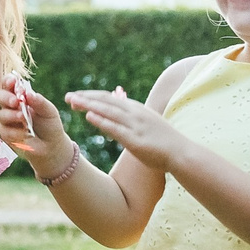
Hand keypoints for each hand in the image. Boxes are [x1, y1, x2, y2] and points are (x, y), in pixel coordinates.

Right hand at [0, 74, 74, 176]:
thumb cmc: (50, 125)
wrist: (52, 146)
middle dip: (6, 98)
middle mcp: (11, 107)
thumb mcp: (49, 111)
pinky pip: (6, 131)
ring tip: (24, 118)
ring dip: (12, 116)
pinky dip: (16, 131)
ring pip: (1, 114)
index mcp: (21, 96)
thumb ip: (39, 102)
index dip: (8, 81)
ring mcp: (7, 121)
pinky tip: (26, 133)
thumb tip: (28, 94)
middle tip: (16, 101)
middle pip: (0, 96)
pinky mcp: (6, 134)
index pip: (10, 85)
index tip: (13, 81)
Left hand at [67, 87, 185, 171]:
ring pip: (108, 112)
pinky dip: (102, 121)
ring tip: (73, 102)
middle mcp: (135, 113)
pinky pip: (116, 128)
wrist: (181, 153)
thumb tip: (117, 97)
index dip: (91, 96)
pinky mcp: (136, 140)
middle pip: (106, 101)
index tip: (76, 95)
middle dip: (86, 98)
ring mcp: (136, 126)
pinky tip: (89, 116)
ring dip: (89, 106)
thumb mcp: (146, 121)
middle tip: (68, 96)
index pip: (109, 98)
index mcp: (136, 109)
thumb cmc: (163, 140)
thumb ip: (130, 111)